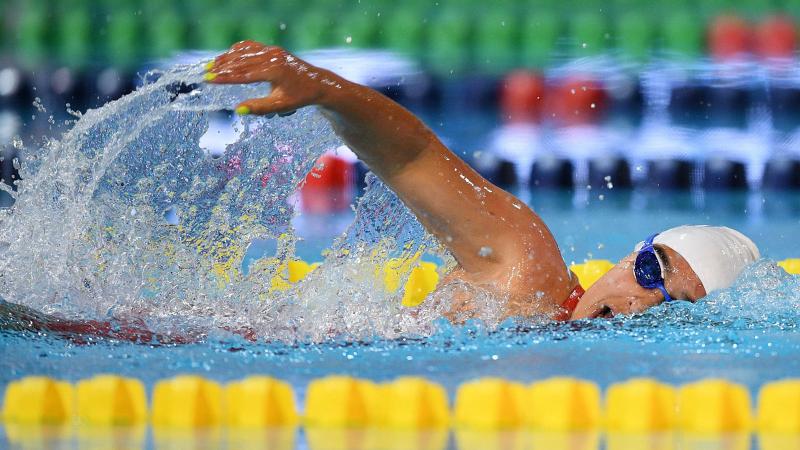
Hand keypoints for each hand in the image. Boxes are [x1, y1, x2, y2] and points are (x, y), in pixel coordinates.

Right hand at [205, 41, 337, 115]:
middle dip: (222, 68)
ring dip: (227, 58)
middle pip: (241, 62)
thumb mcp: (280, 106)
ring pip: (245, 52)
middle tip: (205, 73)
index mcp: (274, 71)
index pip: (243, 74)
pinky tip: (228, 55)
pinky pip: (252, 47)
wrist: (317, 84)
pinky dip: (238, 51)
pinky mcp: (273, 49)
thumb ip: (259, 108)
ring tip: (212, 65)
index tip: (208, 79)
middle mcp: (272, 57)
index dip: (224, 78)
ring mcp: (273, 51)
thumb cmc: (299, 97)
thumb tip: (238, 110)